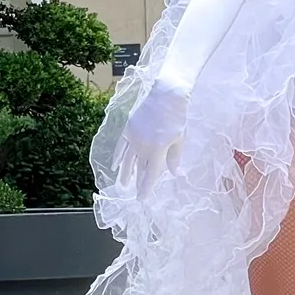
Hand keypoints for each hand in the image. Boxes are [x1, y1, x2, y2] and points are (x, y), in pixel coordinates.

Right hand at [117, 82, 188, 196]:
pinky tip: (114, 166)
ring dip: (125, 173)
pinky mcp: (128, 129)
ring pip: (128, 161)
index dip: (146, 188)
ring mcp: (134, 138)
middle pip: (140, 169)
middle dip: (138, 183)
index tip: (142, 199)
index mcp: (158, 151)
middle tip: (135, 194)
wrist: (165, 95)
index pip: (150, 175)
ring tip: (123, 185)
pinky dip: (117, 157)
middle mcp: (143, 147)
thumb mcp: (179, 139)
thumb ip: (174, 157)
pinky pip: (120, 147)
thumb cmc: (176, 117)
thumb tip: (172, 173)